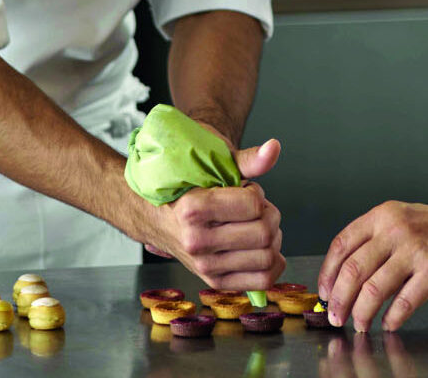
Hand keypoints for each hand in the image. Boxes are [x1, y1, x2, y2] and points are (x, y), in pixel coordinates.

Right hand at [138, 135, 285, 289]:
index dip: (256, 192)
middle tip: (255, 208)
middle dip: (270, 214)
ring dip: (273, 238)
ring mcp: (204, 266)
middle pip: (264, 233)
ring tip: (255, 226)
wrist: (153, 215)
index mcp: (193, 209)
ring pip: (268, 257)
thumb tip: (274, 147)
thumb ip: (246, 159)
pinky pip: (262, 280)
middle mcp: (196, 242)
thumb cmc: (185, 186)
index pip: (254, 205)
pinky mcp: (214, 281)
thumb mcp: (211, 165)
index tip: (244, 190)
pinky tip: (262, 247)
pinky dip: (273, 263)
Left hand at [318, 200, 427, 331]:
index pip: (342, 246)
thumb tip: (347, 278)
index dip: (327, 274)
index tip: (324, 293)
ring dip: (361, 313)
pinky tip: (389, 323)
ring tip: (360, 324)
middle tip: (336, 316)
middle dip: (339, 300)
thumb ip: (377, 241)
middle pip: (353, 271)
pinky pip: (404, 301)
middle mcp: (396, 230)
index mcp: (383, 216)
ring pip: (373, 289)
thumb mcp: (404, 220)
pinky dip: (392, 318)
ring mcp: (416, 250)